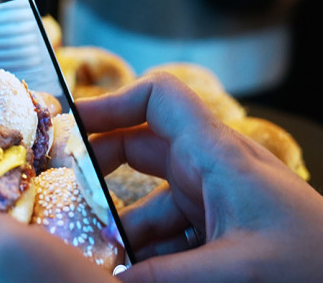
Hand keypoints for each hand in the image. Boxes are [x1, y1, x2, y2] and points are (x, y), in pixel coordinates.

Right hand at [77, 73, 322, 282]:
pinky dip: (147, 249)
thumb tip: (109, 281)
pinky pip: (169, 230)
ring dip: (123, 225)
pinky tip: (131, 274)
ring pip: (150, 198)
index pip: (158, 98)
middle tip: (65, 187)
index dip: (112, 102)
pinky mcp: (219, 227)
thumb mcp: (237, 270)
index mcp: (216, 154)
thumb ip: (165, 276)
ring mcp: (214, 198)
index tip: (73, 124)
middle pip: (140, 145)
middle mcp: (211, 168)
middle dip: (100, 167)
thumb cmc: (316, 264)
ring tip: (96, 254)